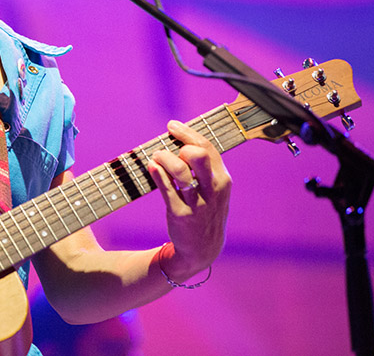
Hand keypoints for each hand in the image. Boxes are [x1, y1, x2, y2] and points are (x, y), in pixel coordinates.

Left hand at [147, 119, 231, 280]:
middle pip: (198, 155)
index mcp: (222, 179)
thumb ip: (203, 166)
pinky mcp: (181, 215)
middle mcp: (213, 189)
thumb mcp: (213, 188)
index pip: (207, 147)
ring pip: (180, 171)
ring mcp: (198, 203)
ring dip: (163, 158)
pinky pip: (167, 190)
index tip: (172, 125)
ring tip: (155, 157)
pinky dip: (157, 174)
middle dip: (180, 144)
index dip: (187, 133)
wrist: (204, 248)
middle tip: (166, 147)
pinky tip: (151, 167)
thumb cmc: (205, 210)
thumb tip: (180, 140)